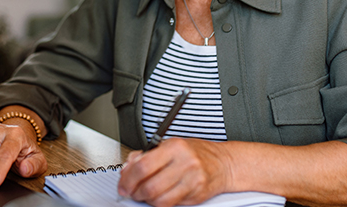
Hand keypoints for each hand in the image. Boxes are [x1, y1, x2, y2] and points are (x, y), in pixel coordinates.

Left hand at [117, 138, 232, 206]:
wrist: (223, 163)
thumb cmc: (195, 152)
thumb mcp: (169, 145)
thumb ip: (146, 155)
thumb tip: (127, 168)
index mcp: (175, 147)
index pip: (143, 166)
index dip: (128, 179)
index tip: (123, 183)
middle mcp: (185, 163)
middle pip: (150, 186)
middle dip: (135, 192)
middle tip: (131, 191)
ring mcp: (192, 181)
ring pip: (159, 199)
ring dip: (146, 200)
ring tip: (144, 194)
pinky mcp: (196, 195)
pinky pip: (171, 204)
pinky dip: (160, 202)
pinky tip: (159, 196)